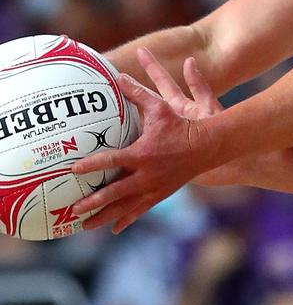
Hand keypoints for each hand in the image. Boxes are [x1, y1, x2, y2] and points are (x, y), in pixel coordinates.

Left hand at [71, 49, 223, 233]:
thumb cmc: (182, 124)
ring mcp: (154, 187)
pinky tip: (114, 229)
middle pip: (114, 192)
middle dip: (93, 202)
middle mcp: (146, 174)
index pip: (111, 161)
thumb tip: (118, 76)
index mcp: (143, 153)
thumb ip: (137, 94)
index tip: (73, 170)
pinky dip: (126, 219)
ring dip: (104, 216)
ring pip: (125, 206)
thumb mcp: (161, 107)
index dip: (90, 165)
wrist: (208, 146)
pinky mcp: (161, 193)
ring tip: (84, 226)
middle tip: (73, 209)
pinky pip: (140, 210)